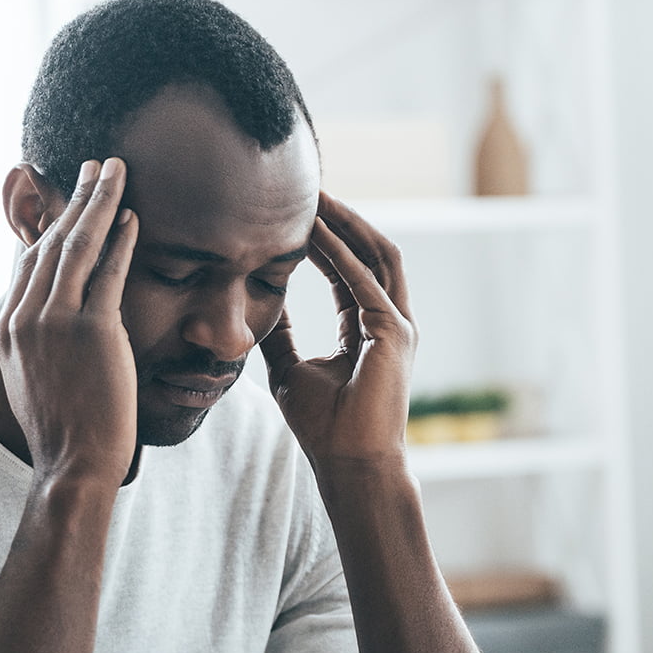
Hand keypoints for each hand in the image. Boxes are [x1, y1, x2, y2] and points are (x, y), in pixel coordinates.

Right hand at [0, 158, 139, 485]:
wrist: (74, 464)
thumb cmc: (61, 430)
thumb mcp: (29, 380)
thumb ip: (33, 344)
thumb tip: (45, 324)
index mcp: (9, 329)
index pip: (30, 262)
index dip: (51, 225)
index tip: (69, 199)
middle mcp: (25, 319)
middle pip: (52, 243)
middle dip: (76, 199)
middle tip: (95, 167)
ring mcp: (56, 323)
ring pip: (78, 247)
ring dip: (98, 203)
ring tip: (115, 172)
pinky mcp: (91, 331)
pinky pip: (108, 273)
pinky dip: (121, 240)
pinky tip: (132, 217)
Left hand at [259, 191, 416, 470]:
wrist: (349, 464)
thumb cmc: (325, 427)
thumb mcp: (290, 368)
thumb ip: (279, 334)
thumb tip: (254, 306)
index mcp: (369, 326)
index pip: (350, 268)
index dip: (326, 238)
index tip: (297, 213)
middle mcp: (390, 319)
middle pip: (370, 250)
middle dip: (342, 217)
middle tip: (309, 188)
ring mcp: (397, 325)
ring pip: (376, 254)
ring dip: (345, 223)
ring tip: (315, 197)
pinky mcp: (393, 333)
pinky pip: (364, 280)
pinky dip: (339, 254)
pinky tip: (313, 232)